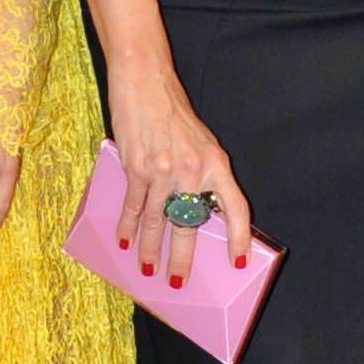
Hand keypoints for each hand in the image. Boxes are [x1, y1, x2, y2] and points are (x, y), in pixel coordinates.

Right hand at [101, 60, 250, 288]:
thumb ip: (202, 173)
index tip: (238, 261)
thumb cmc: (173, 110)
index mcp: (215, 162)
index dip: (238, 236)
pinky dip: (129, 226)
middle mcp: (193, 170)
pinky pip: (135, 206)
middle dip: (183, 258)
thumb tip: (196, 210)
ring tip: (149, 269)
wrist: (145, 81)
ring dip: (152, 249)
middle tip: (179, 282)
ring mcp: (164, 171)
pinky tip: (125, 241)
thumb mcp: (201, 141)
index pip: (234, 207)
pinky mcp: (138, 168)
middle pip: (190, 224)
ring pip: (159, 221)